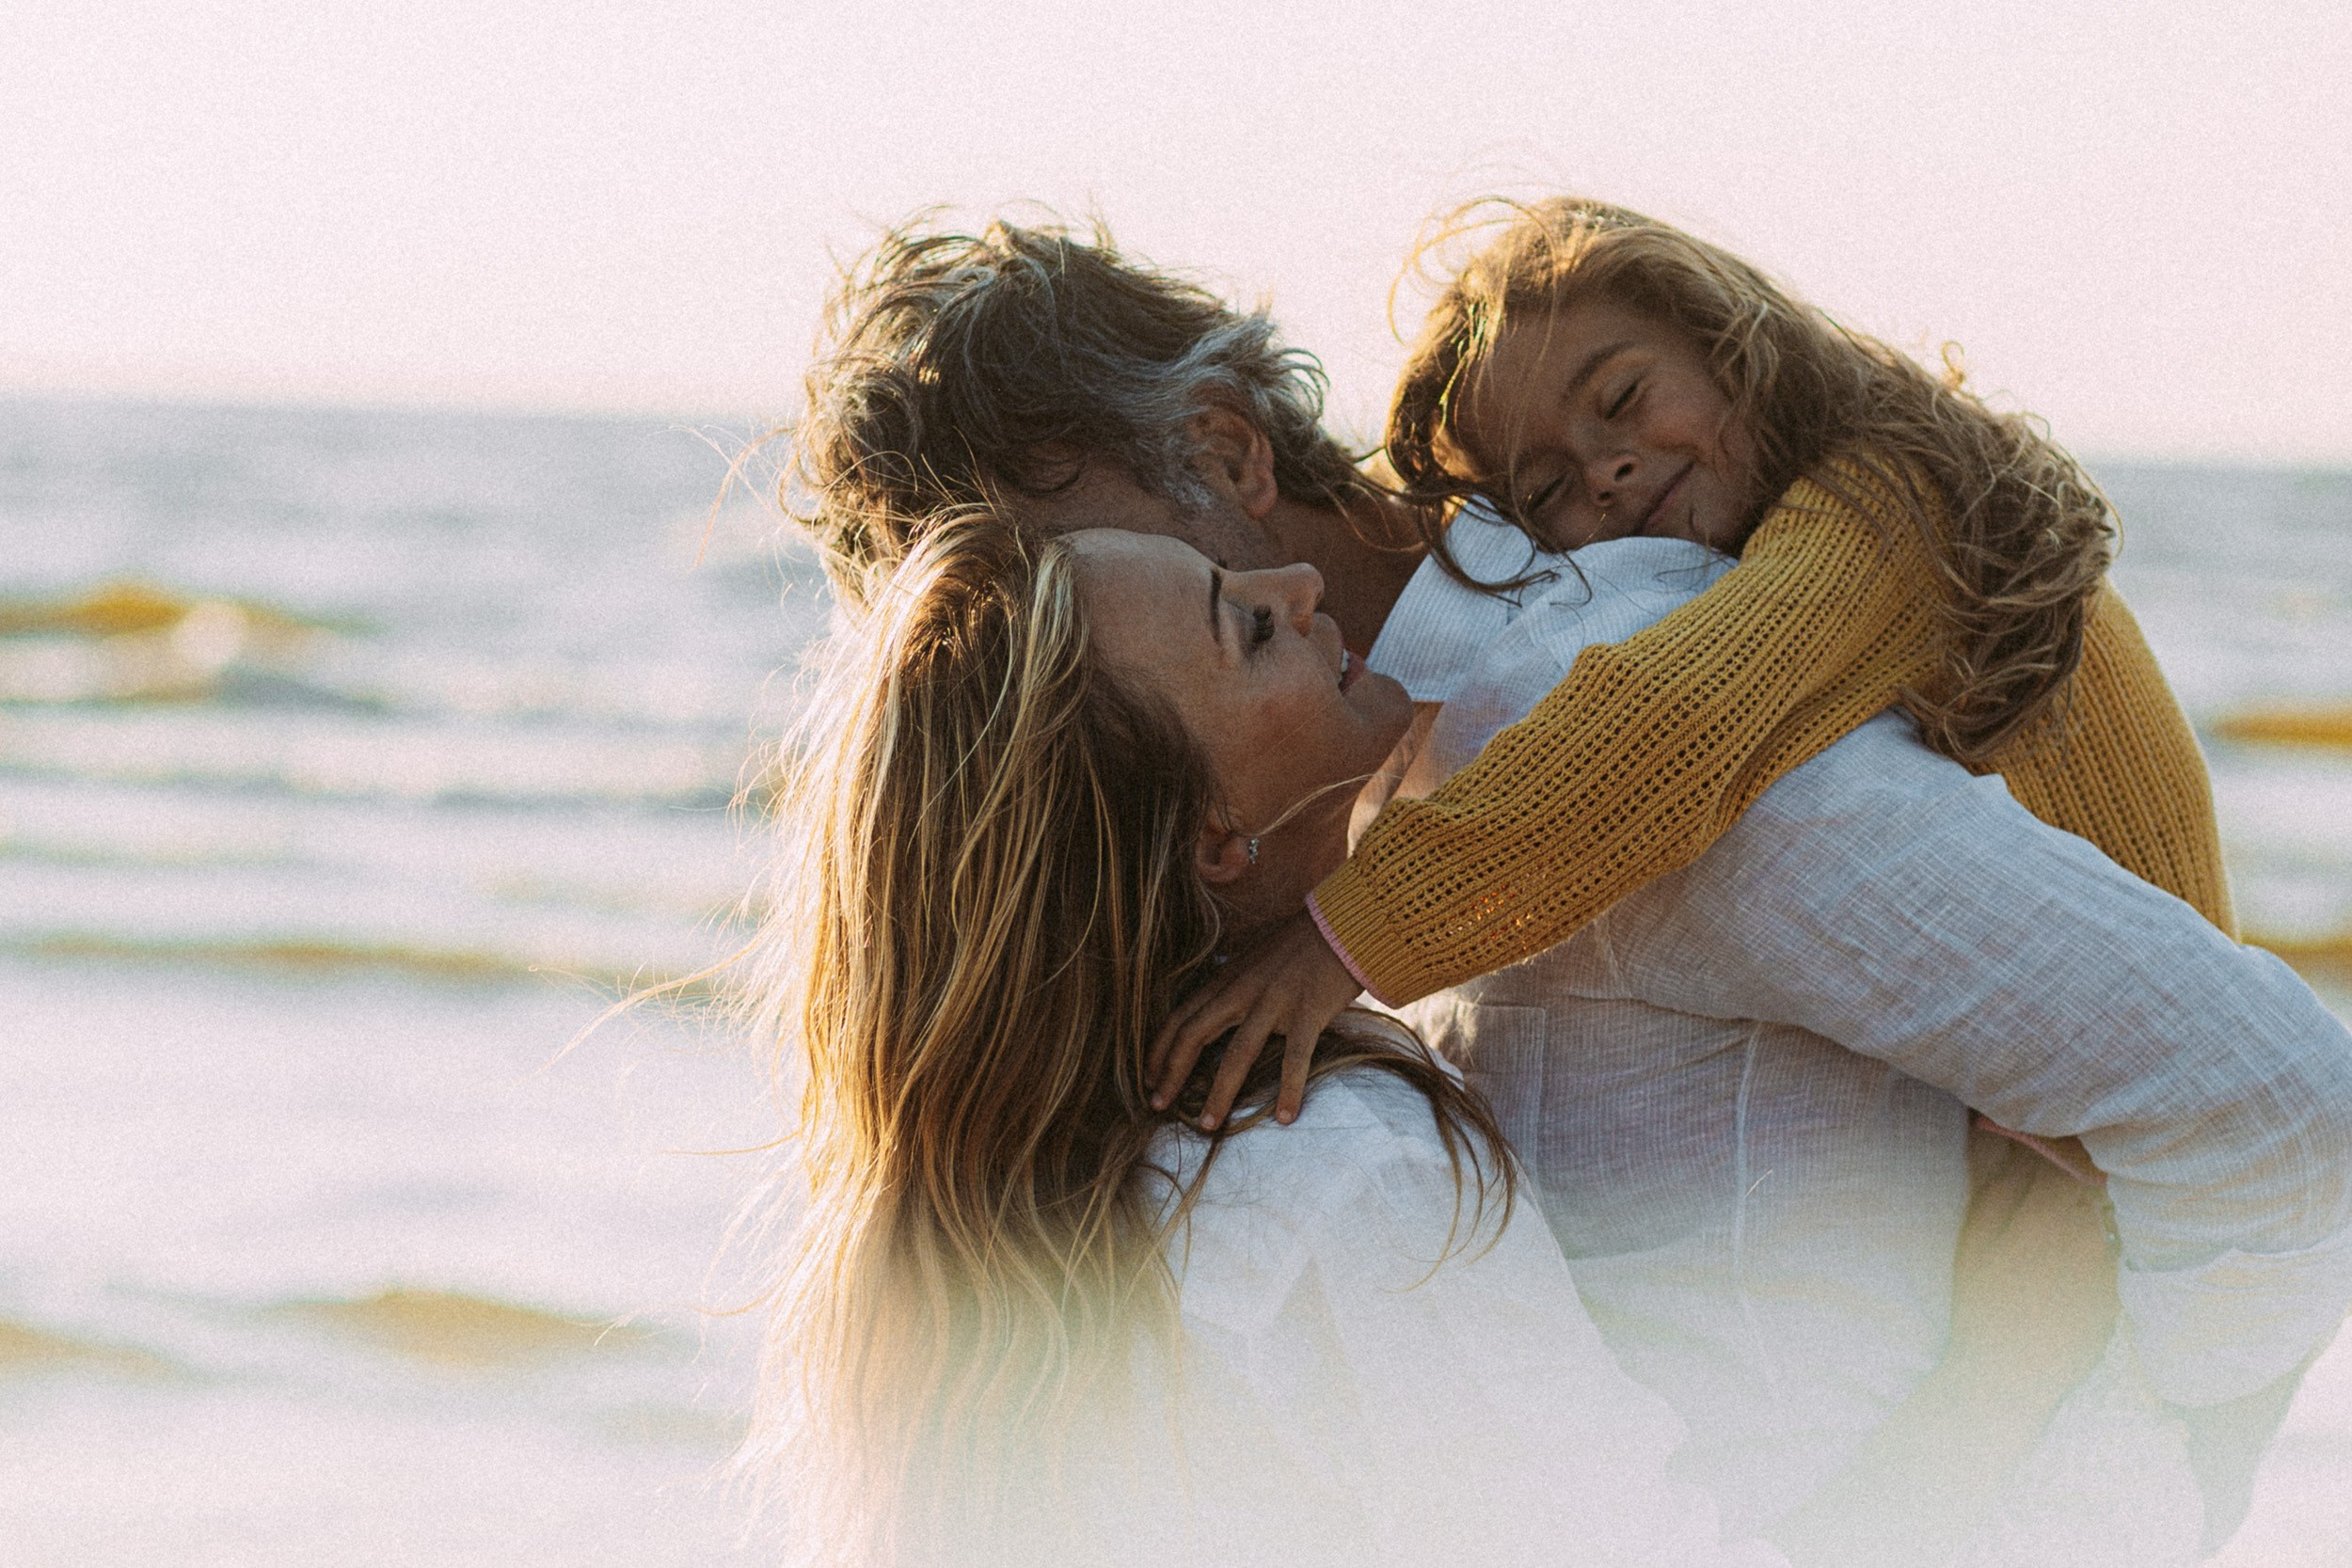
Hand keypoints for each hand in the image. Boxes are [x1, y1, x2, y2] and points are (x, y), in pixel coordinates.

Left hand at [1149, 910, 1363, 1129]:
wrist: (1343, 925)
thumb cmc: (1298, 945)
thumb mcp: (1252, 960)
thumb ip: (1231, 986)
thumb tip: (1211, 1014)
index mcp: (1227, 979)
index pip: (1180, 1017)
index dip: (1159, 1050)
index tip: (1148, 1079)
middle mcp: (1243, 991)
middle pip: (1195, 1035)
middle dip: (1172, 1073)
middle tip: (1158, 1106)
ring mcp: (1275, 1002)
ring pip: (1237, 1054)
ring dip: (1219, 1093)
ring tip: (1208, 1126)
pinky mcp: (1308, 1013)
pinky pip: (1295, 1058)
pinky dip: (1289, 1089)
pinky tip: (1285, 1117)